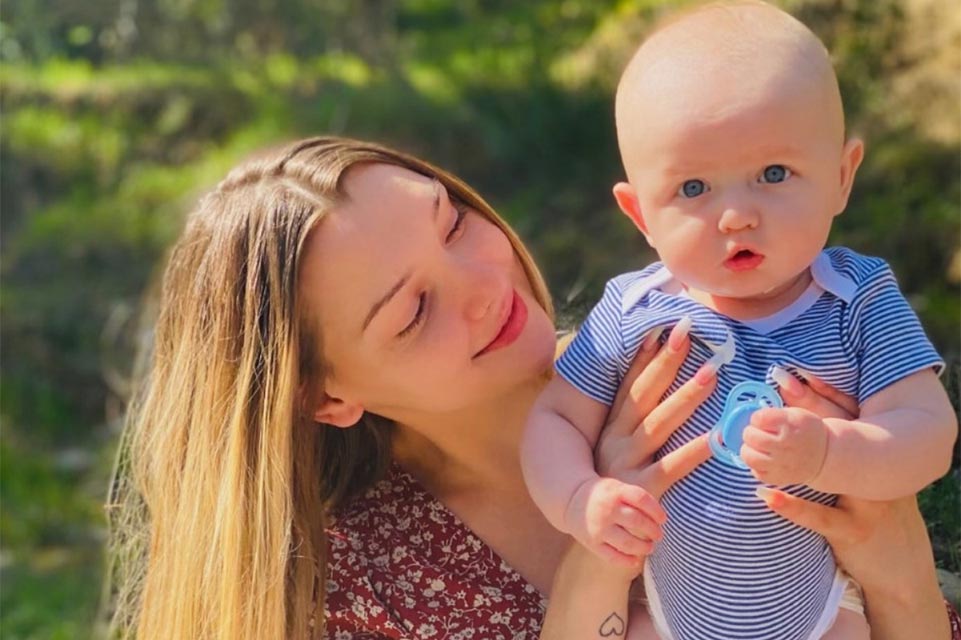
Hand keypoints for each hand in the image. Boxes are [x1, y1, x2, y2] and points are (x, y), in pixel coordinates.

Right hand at [565, 476, 665, 564]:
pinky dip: (627, 561)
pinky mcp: (592, 542)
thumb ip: (638, 497)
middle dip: (653, 531)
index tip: (663, 519)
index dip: (656, 511)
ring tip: (650, 547)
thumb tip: (665, 516)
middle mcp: (606, 509)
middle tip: (659, 535)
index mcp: (615, 491)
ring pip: (628, 542)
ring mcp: (598, 527)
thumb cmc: (605, 494)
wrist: (571, 499)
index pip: (641, 499)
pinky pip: (613, 556)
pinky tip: (636, 560)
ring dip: (643, 547)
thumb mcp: (618, 486)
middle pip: (637, 522)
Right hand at [587, 320, 715, 570]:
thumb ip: (635, 425)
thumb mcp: (616, 451)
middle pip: (644, 396)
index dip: (646, 358)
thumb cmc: (615, 488)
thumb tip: (656, 389)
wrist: (598, 537)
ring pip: (659, 424)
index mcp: (611, 429)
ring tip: (710, 373)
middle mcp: (615, 441)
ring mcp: (626, 465)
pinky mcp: (642, 491)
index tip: (663, 329)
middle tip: (689, 336)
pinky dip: (695, 451)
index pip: (630, 385)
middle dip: (666, 364)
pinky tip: (717, 435)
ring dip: (685, 397)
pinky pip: (672, 467)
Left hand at [741, 406, 828, 485]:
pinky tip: (764, 459)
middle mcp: (785, 445)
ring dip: (749, 449)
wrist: (824, 456)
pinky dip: (756, 465)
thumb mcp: (794, 413)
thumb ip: (772, 413)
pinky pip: (755, 471)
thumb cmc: (804, 431)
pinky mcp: (778, 478)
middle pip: (750, 436)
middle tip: (757, 433)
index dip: (756, 418)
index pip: (758, 418)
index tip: (762, 420)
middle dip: (750, 432)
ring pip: (748, 456)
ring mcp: (781, 464)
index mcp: (790, 425)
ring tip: (757, 447)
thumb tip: (749, 417)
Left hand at [759, 372, 950, 637]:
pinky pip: (823, 518)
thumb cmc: (868, 506)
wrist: (900, 560)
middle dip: (794, 427)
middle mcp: (872, 474)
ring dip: (786, 462)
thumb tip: (791, 388)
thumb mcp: (852, 466)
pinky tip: (767, 495)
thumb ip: (828, 431)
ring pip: (823, 476)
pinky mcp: (855, 531)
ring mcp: (866, 503)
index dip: (815, 397)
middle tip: (752, 420)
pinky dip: (794, 508)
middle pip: (833, 441)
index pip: (843, 417)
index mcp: (872, 454)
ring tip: (750, 451)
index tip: (783, 378)